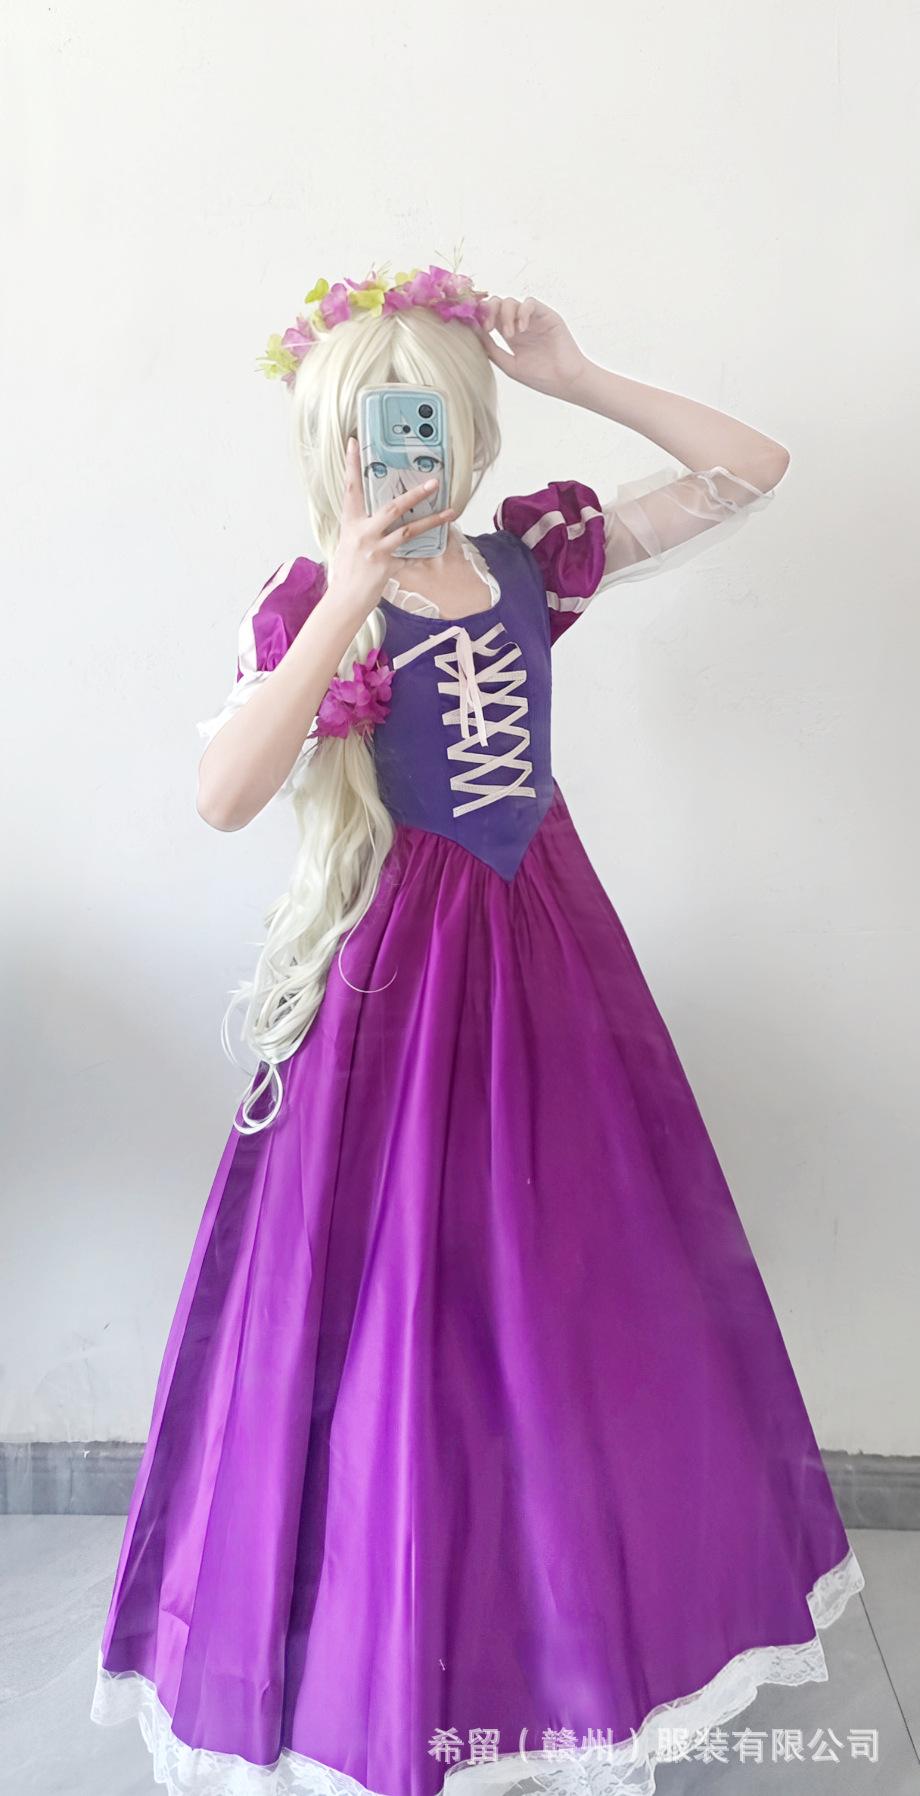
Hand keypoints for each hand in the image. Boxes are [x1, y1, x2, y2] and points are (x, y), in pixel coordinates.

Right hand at [326, 437, 456, 620]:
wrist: (344, 601)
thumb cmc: (345, 573)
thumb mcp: (347, 544)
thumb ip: (361, 529)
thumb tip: (376, 519)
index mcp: (350, 524)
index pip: (350, 488)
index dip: (352, 464)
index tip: (354, 442)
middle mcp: (363, 533)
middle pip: (392, 507)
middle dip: (414, 494)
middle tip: (433, 482)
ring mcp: (376, 549)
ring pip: (408, 530)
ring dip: (431, 520)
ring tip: (450, 512)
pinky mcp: (387, 565)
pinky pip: (410, 556)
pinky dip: (422, 554)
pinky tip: (436, 549)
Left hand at [476, 294, 588, 397]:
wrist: (566, 382)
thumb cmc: (541, 378)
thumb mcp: (510, 365)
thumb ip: (492, 349)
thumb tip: (473, 333)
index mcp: (510, 336)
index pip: (490, 317)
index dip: (480, 317)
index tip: (473, 325)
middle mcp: (520, 325)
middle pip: (498, 304)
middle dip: (489, 311)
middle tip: (488, 328)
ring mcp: (533, 319)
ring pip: (512, 301)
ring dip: (506, 315)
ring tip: (511, 335)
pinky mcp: (547, 316)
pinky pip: (530, 303)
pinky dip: (523, 312)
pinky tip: (522, 329)